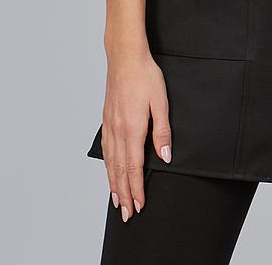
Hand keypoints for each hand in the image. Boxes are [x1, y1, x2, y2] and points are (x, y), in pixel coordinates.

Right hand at [99, 49, 171, 219]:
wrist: (125, 57)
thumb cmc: (145, 76)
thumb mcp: (160, 102)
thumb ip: (162, 132)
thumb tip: (165, 158)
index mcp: (132, 129)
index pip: (133, 167)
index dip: (136, 189)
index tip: (139, 206)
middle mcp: (117, 131)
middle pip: (119, 170)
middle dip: (124, 194)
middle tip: (127, 214)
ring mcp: (110, 125)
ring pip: (110, 162)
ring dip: (113, 184)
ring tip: (117, 200)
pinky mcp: (107, 119)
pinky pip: (106, 149)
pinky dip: (107, 166)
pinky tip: (109, 171)